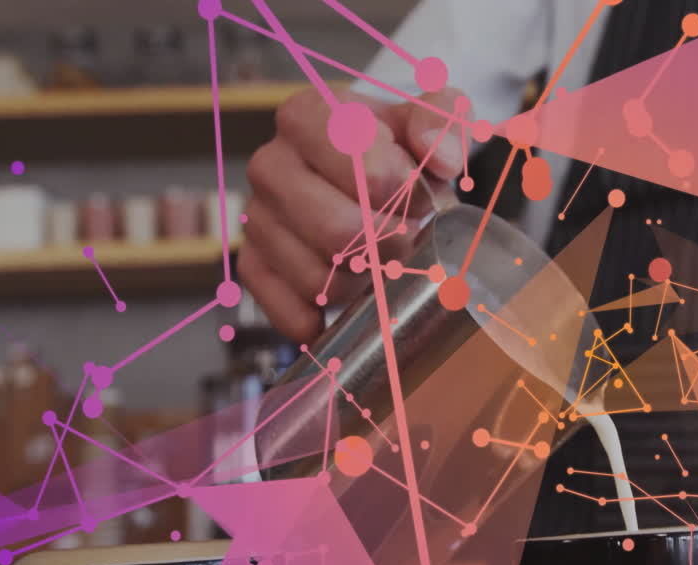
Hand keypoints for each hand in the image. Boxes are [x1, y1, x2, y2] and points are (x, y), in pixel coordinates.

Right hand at [242, 85, 467, 342]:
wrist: (369, 174)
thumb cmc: (396, 147)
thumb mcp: (429, 116)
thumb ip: (443, 122)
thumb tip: (444, 159)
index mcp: (309, 116)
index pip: (362, 166)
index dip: (402, 191)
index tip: (419, 195)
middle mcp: (271, 163)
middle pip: (337, 230)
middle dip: (389, 245)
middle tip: (409, 237)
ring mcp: (257, 217)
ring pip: (317, 276)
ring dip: (365, 280)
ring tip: (382, 258)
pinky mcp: (254, 263)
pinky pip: (283, 305)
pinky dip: (323, 316)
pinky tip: (350, 299)